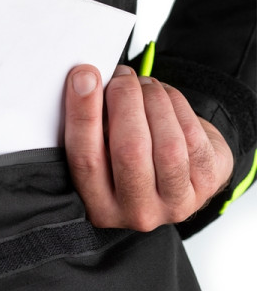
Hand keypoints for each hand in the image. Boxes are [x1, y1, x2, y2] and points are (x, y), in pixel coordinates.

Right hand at [64, 64, 232, 231]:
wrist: (174, 180)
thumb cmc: (126, 163)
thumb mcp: (101, 156)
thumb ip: (89, 130)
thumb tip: (86, 84)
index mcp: (98, 208)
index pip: (86, 160)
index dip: (83, 115)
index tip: (83, 77)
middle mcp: (136, 214)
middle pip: (130, 151)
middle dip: (124, 101)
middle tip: (121, 77)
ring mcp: (175, 204)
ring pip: (167, 144)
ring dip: (153, 100)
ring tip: (142, 84)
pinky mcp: (206, 185)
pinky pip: (192, 136)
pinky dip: (175, 104)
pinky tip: (163, 96)